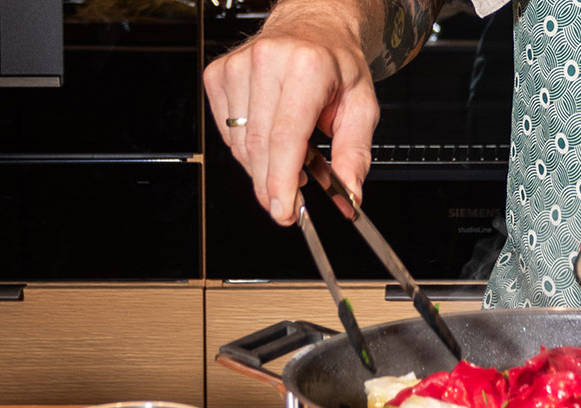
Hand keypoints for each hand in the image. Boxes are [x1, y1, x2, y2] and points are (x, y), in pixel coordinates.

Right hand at [203, 14, 378, 226]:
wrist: (313, 24)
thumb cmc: (336, 62)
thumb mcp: (362, 105)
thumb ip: (355, 153)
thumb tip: (350, 193)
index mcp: (307, 67)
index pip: (285, 137)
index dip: (281, 181)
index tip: (284, 210)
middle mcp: (268, 61)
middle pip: (259, 146)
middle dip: (272, 184)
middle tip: (289, 198)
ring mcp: (238, 66)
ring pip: (240, 144)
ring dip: (262, 165)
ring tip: (289, 156)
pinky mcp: (218, 74)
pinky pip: (227, 132)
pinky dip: (246, 147)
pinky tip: (268, 136)